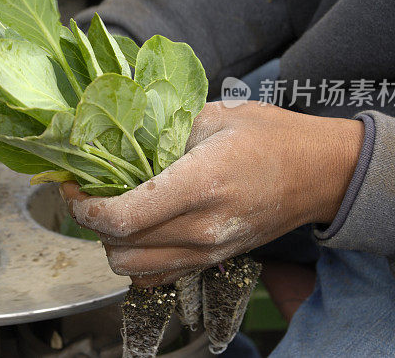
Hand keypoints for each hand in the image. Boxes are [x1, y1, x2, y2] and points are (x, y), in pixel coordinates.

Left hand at [60, 102, 363, 286]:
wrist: (321, 173)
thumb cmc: (270, 137)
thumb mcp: (212, 116)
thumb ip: (161, 131)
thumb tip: (118, 142)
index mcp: (199, 184)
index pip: (122, 218)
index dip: (84, 208)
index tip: (73, 187)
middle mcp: (201, 229)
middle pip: (119, 250)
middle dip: (90, 224)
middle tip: (87, 194)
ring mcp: (209, 252)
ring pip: (134, 270)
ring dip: (112, 244)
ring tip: (112, 211)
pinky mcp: (214, 262)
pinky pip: (159, 277)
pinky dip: (137, 260)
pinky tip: (138, 231)